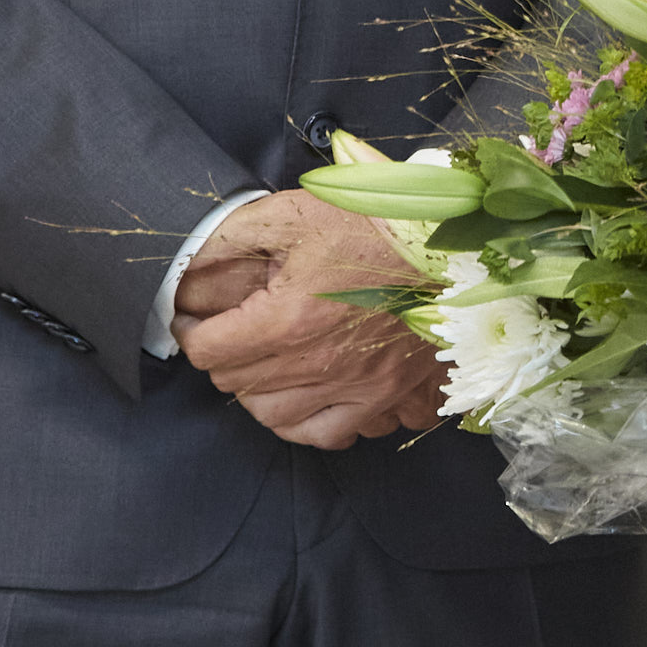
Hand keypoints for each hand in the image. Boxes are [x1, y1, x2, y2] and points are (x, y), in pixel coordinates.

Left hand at [174, 192, 438, 446]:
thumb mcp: (297, 213)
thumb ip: (232, 237)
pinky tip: (307, 396)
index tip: (193, 319)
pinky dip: (308, 423)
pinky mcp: (389, 397)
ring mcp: (358, 387)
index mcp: (289, 319)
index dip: (190, 331)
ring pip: (275, 417)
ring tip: (265, 365)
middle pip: (237, 385)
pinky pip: (330, 434)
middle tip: (232, 333)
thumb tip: (185, 267)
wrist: (461, 245)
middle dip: (225, 357)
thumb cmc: (381, 224)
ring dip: (259, 394)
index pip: (207, 350)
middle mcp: (319, 364)